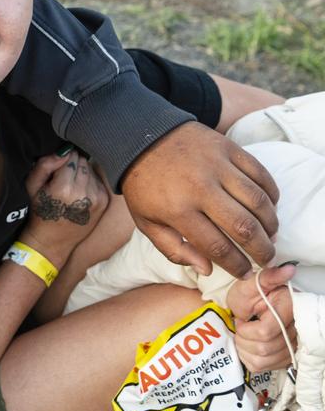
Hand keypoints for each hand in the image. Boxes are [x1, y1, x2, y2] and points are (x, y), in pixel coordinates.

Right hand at [19, 150, 109, 269]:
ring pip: (91, 170)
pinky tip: (79, 195)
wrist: (52, 242)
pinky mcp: (104, 203)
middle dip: (72, 167)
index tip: (54, 173)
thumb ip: (45, 165)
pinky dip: (89, 183)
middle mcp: (83, 193)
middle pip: (83, 161)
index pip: (70, 157)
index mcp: (64, 188)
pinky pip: (98, 181)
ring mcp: (96, 199)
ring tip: (70, 188)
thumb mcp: (32, 187)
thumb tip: (64, 151)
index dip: (60, 162)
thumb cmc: (39, 212)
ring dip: (82, 174)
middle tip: (61, 180)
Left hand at [121, 121, 278, 277]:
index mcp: (177, 210)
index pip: (217, 246)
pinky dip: (271, 193)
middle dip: (261, 250)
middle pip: (244, 227)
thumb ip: (173, 249)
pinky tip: (270, 207)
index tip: (245, 272)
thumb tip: (207, 269)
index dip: (236, 265)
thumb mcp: (146, 222)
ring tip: (270, 235)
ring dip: (270, 223)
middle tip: (266, 258)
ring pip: (257, 201)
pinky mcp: (228, 148)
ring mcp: (216, 166)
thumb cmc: (144, 185)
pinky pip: (260, 173)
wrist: (140, 138)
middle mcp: (200, 188)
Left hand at [226, 264, 295, 372]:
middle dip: (243, 338)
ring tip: (244, 335)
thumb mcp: (251, 283)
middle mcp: (295, 329)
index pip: (264, 332)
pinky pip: (263, 367)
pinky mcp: (286, 357)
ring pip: (263, 360)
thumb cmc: (250, 293)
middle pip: (263, 348)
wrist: (252, 305)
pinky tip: (249, 345)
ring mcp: (292, 345)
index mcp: (288, 308)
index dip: (247, 329)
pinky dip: (249, 357)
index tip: (242, 318)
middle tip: (242, 326)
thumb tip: (288, 270)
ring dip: (245, 348)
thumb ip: (267, 277)